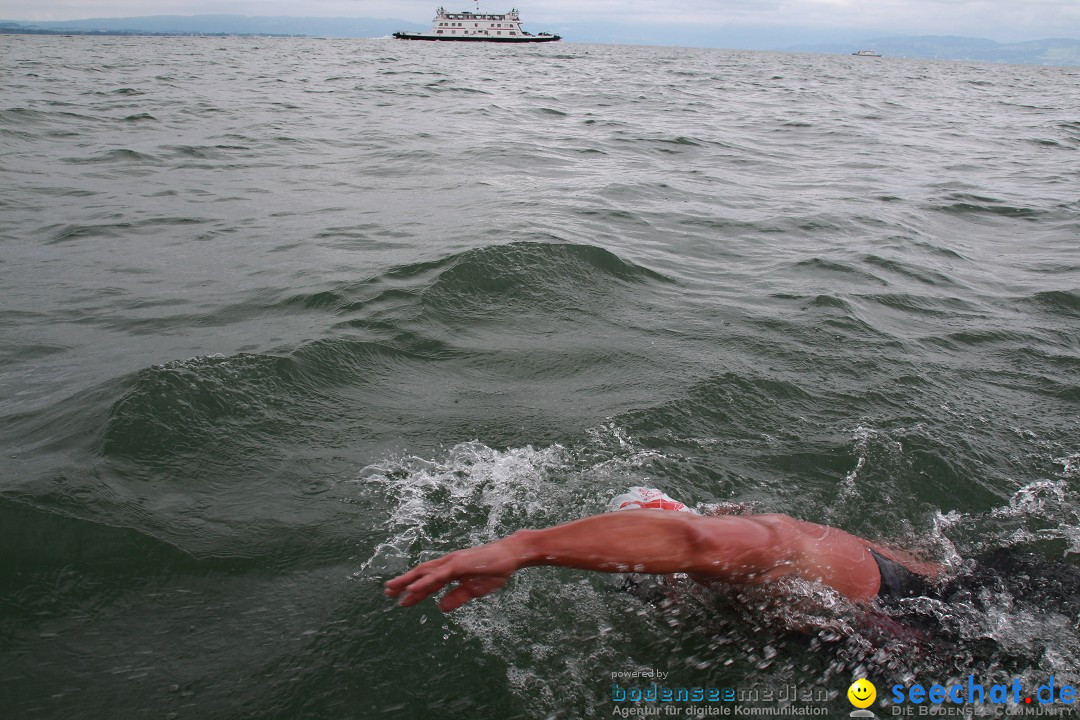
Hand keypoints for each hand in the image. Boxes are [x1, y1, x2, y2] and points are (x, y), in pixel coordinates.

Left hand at [384, 538, 523, 611]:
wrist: (510, 555)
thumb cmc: (494, 570)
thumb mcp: (474, 590)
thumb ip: (457, 597)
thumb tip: (440, 608)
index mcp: (452, 571)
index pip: (429, 582)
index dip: (415, 591)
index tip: (401, 600)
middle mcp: (448, 564)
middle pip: (421, 574)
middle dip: (403, 583)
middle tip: (386, 592)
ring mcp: (452, 563)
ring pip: (425, 573)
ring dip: (407, 581)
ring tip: (392, 589)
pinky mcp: (458, 565)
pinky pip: (437, 575)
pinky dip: (423, 582)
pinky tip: (412, 588)